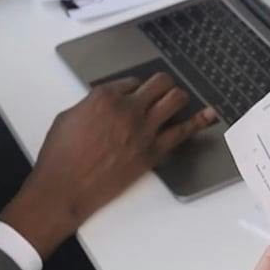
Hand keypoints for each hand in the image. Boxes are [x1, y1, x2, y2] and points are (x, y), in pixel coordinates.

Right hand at [0, 73, 217, 256]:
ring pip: (175, 99)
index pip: (133, 81)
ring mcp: (143, 130)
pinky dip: (199, 121)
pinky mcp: (153, 152)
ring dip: (178, 97)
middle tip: (161, 92)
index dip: (135, 88)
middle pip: (160, 82)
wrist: (64, 188)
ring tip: (176, 102)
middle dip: (162, 84)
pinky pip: (183, 131)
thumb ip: (92, 104)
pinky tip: (209, 114)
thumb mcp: (69, 116)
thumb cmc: (59, 155)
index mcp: (104, 96)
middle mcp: (128, 109)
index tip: (135, 95)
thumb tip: (106, 103)